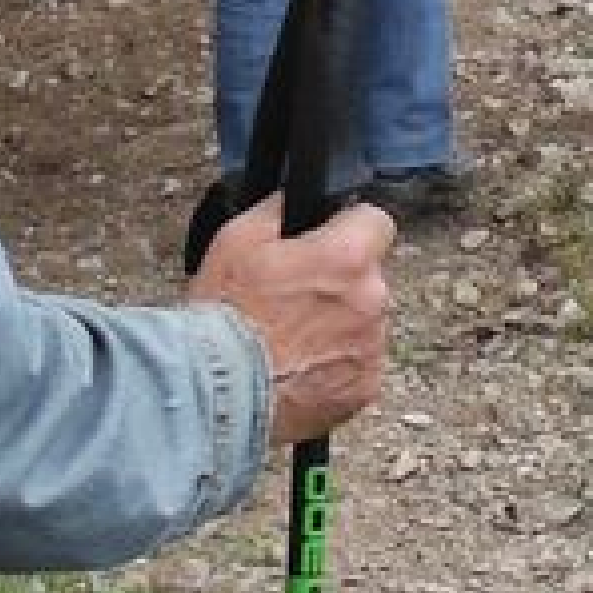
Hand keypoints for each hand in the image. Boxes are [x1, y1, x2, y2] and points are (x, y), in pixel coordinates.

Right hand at [191, 194, 394, 448]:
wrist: (214, 392)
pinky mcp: (363, 389)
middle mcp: (370, 300)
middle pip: (369, 277)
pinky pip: (359, 366)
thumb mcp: (237, 239)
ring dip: (339, 325)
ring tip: (291, 339)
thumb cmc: (224, 318)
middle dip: (341, 282)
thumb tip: (294, 200)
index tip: (331, 242)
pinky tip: (299, 367)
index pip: (377, 221)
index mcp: (346, 256)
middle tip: (295, 298)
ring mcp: (370, 348)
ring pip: (365, 323)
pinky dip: (336, 366)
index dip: (350, 228)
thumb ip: (279, 210)